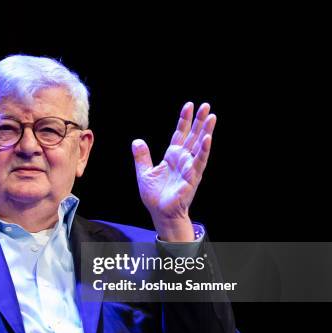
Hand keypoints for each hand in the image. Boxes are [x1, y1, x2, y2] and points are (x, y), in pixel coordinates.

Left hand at [131, 102, 214, 240]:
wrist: (160, 212)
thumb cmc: (155, 195)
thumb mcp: (144, 172)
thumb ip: (142, 156)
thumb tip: (137, 141)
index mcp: (172, 156)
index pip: (180, 133)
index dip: (184, 120)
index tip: (189, 105)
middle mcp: (183, 159)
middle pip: (193, 135)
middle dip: (199, 121)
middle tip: (206, 105)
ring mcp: (189, 167)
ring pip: (199, 145)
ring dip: (206, 131)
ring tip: (212, 116)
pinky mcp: (192, 177)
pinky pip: (199, 161)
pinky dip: (203, 150)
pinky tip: (207, 138)